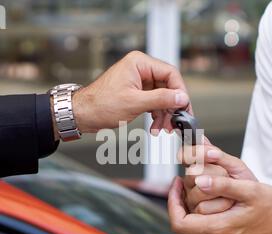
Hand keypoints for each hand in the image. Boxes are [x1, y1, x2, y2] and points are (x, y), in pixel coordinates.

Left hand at [71, 51, 190, 132]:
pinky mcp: (136, 93)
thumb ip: (161, 99)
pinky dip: (156, 115)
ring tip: (162, 128)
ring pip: (162, 97)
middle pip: (167, 87)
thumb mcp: (135, 103)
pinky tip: (155, 126)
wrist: (84, 114)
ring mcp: (139, 82)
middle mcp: (140, 70)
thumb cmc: (100, 105)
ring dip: (164, 114)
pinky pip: (153, 102)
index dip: (179, 91)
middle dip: (171, 107)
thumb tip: (181, 98)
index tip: (183, 106)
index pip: (170, 73)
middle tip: (175, 121)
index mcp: (139, 63)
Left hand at [168, 147, 271, 233]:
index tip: (176, 185)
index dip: (172, 202)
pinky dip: (196, 222)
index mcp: (219, 230)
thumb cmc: (270, 209)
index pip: (179, 222)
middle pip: (182, 227)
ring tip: (191, 195)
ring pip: (189, 233)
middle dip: (178, 204)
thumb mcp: (250, 190)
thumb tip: (200, 181)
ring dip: (186, 213)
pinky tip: (202, 209)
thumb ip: (223, 185)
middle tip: (182, 186)